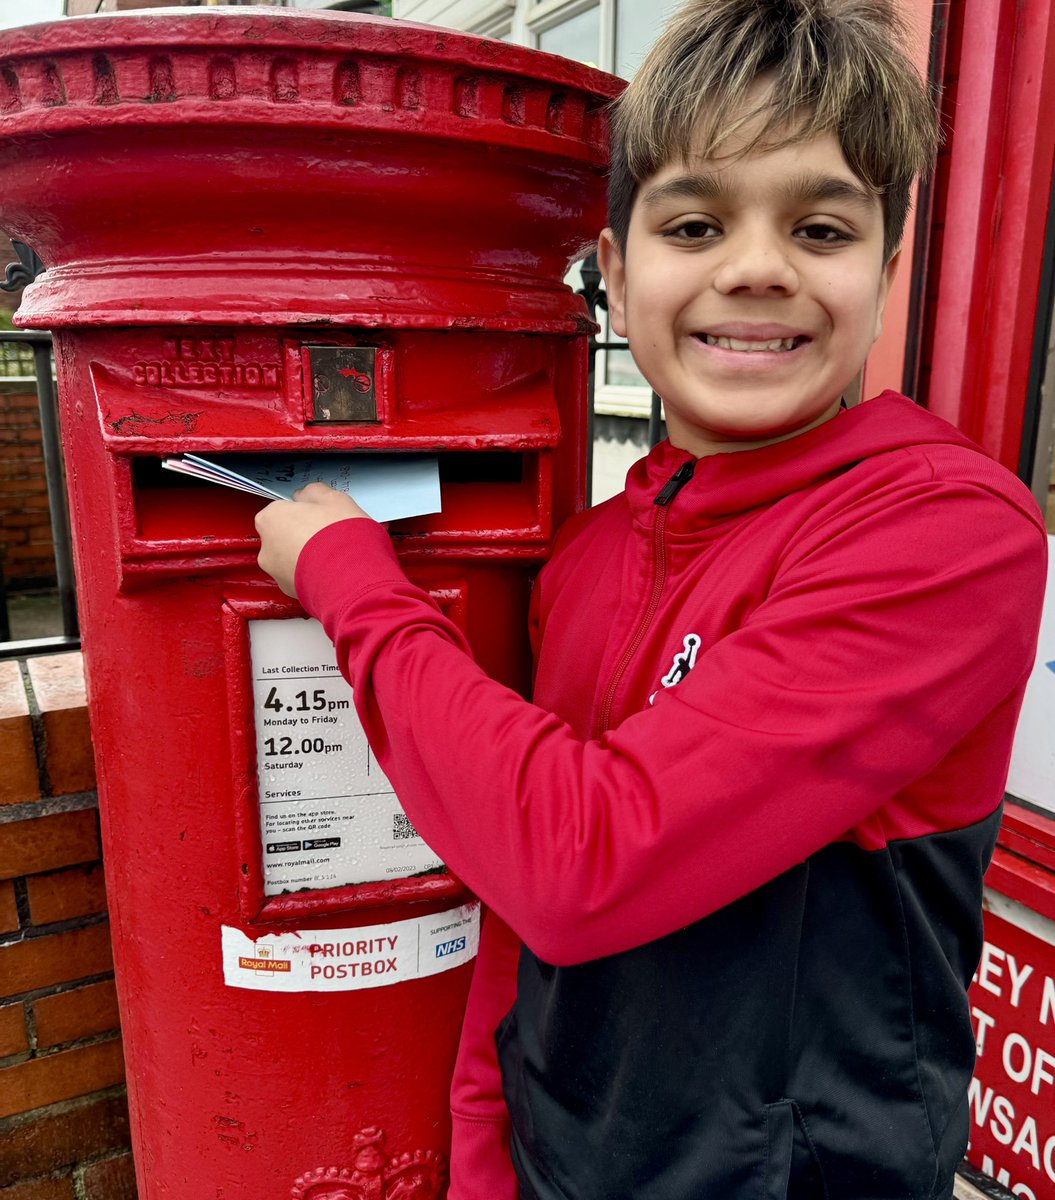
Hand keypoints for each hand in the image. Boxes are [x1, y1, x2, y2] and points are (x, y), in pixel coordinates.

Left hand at [255, 483, 370, 597]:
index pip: (281, 509)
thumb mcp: (333, 498)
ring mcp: (277, 572)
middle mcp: (267, 547)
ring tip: (335, 553)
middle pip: (284, 535)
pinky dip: (313, 573)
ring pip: (292, 559)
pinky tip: (333, 569)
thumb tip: (307, 495)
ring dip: (308, 555)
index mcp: (270, 518)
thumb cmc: (340, 537)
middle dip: (303, 534)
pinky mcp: (291, 592)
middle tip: (329, 533)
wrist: (351, 577)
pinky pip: (301, 577)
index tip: (319, 514)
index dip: (303, 511)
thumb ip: (313, 492)